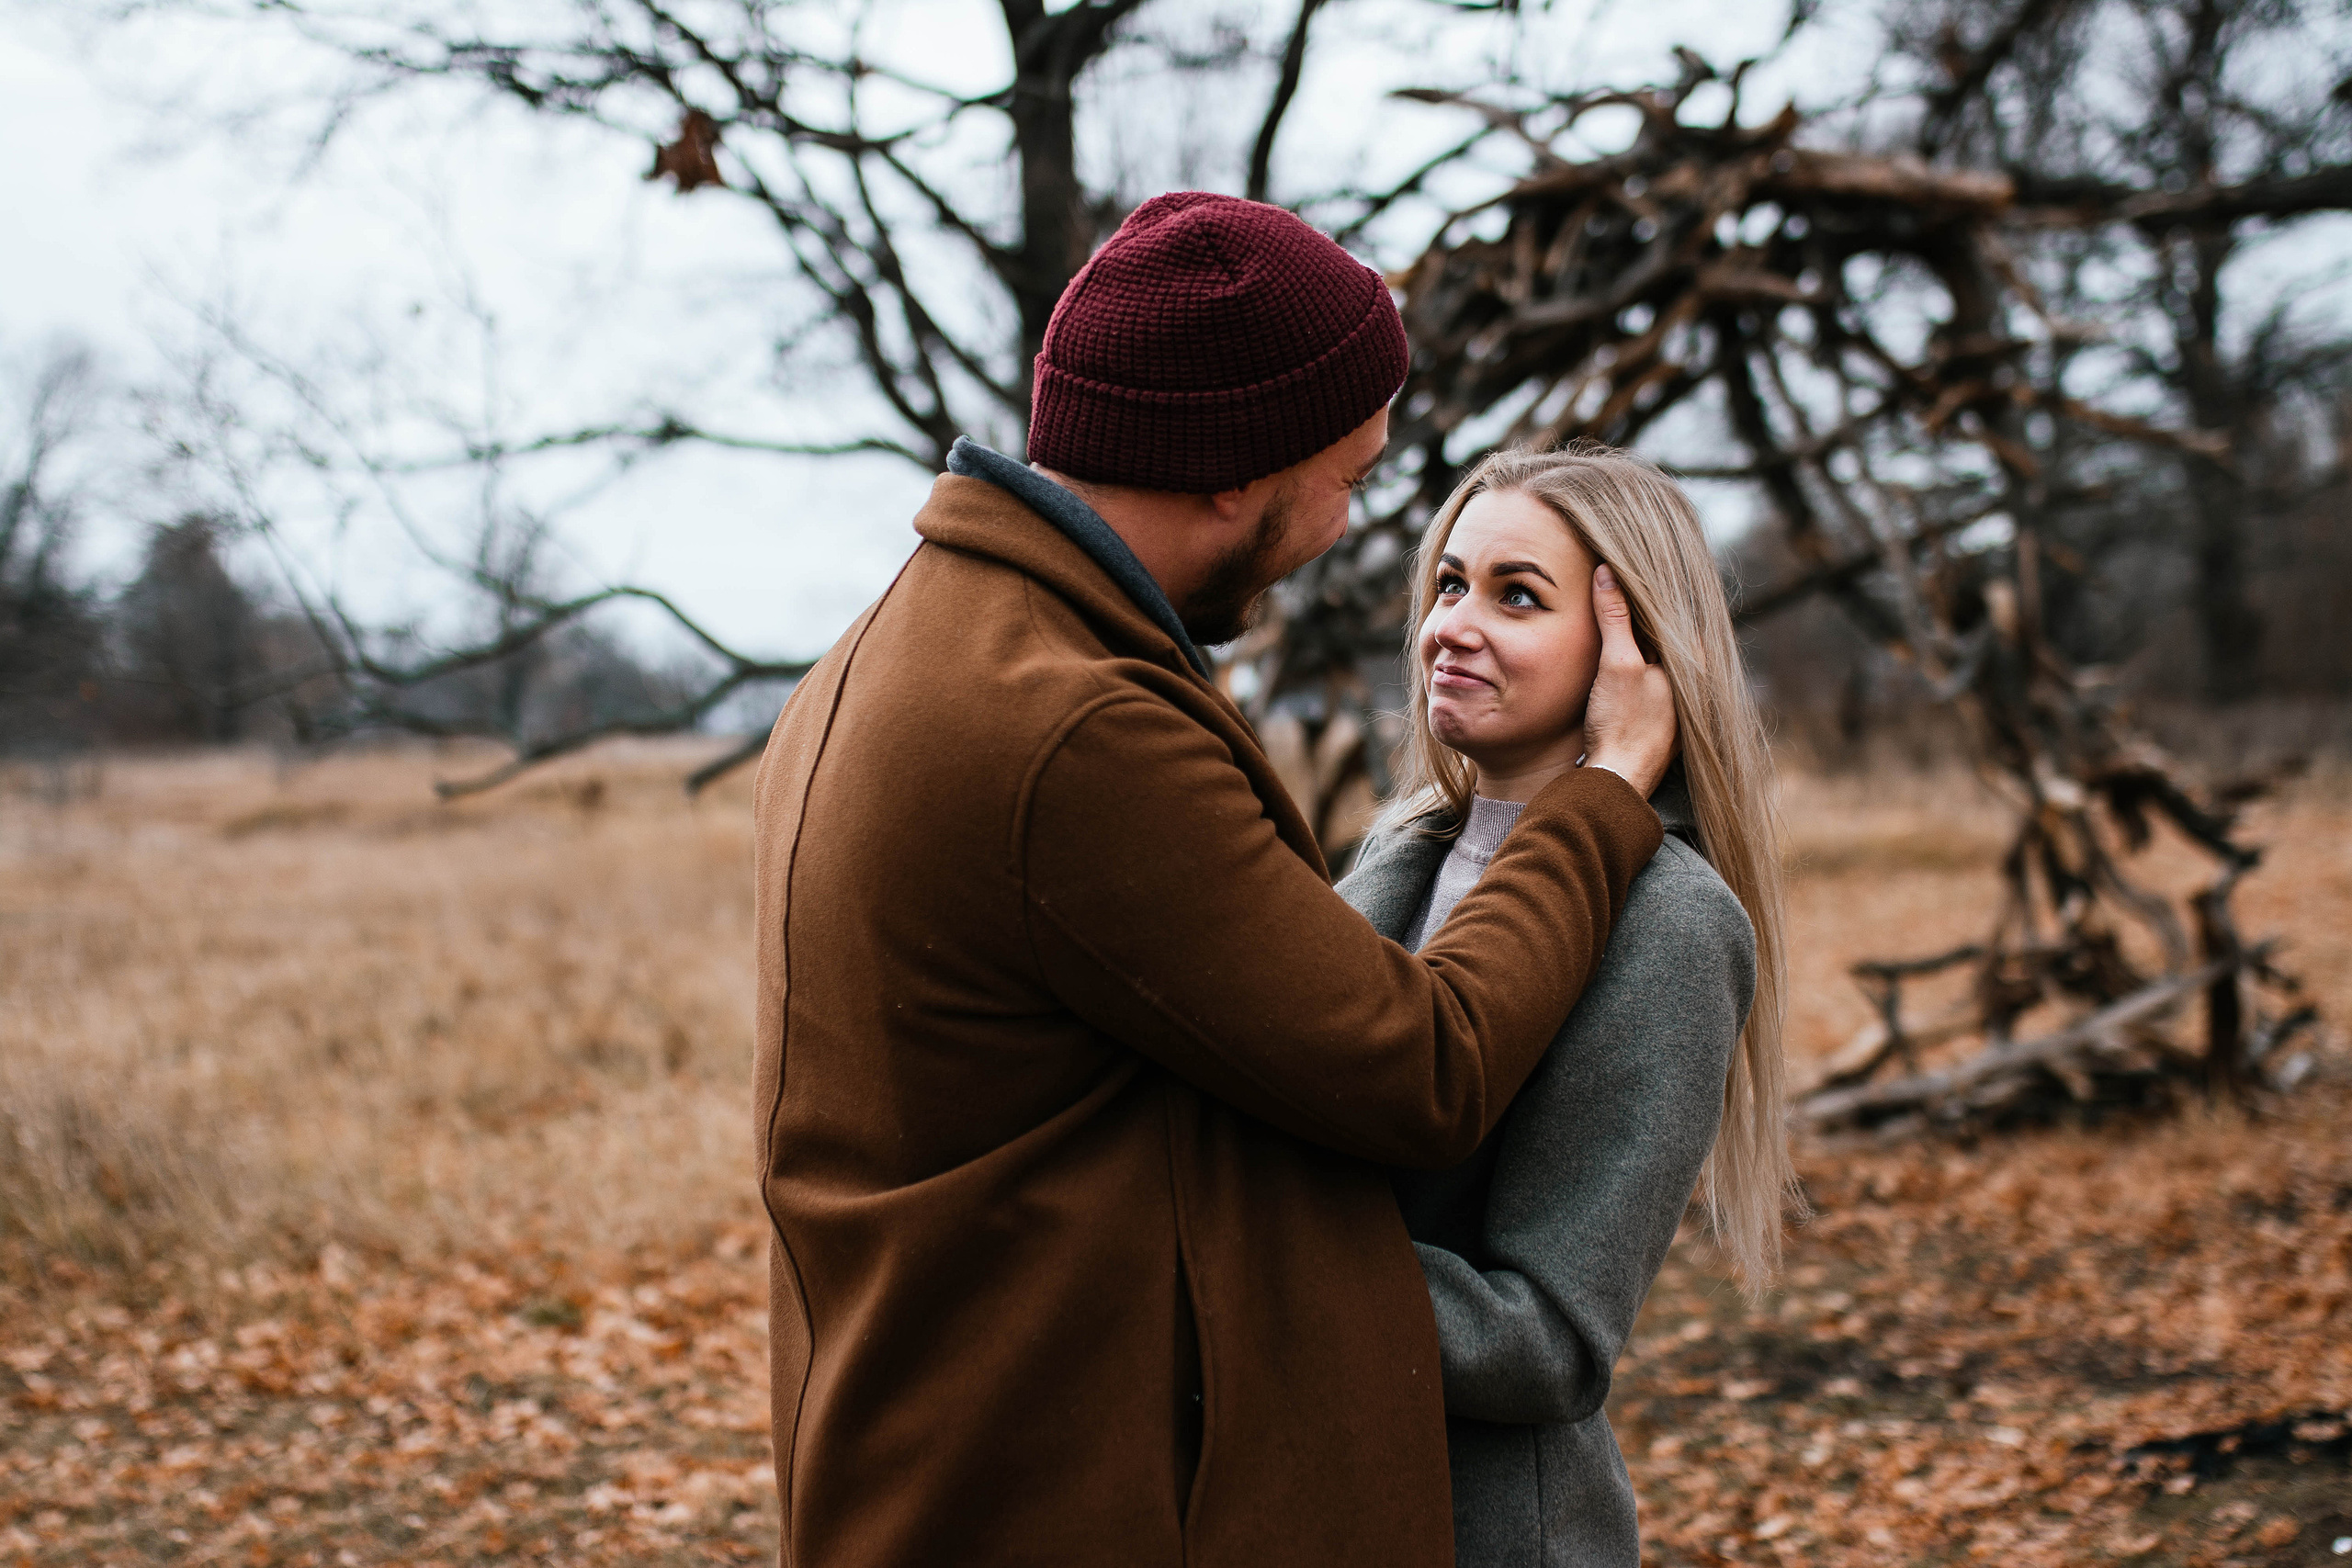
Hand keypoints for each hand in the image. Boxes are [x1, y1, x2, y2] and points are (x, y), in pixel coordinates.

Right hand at [1579, 564, 1676, 796]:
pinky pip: (1651, 675)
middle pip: (1663, 632)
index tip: (1622, 565)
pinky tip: (1616, 655)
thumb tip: (1607, 572)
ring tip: (1611, 607)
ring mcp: (1680, 700)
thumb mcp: (1616, 663)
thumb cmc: (1621, 724)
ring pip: (1657, 654)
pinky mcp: (1663, 717)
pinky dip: (1636, 660)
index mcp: (1694, 662)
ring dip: (1637, 634)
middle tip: (1613, 577)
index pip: (1670, 611)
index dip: (1645, 588)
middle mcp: (1695, 680)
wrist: (1616, 780)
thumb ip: (1615, 617)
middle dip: (1641, 610)